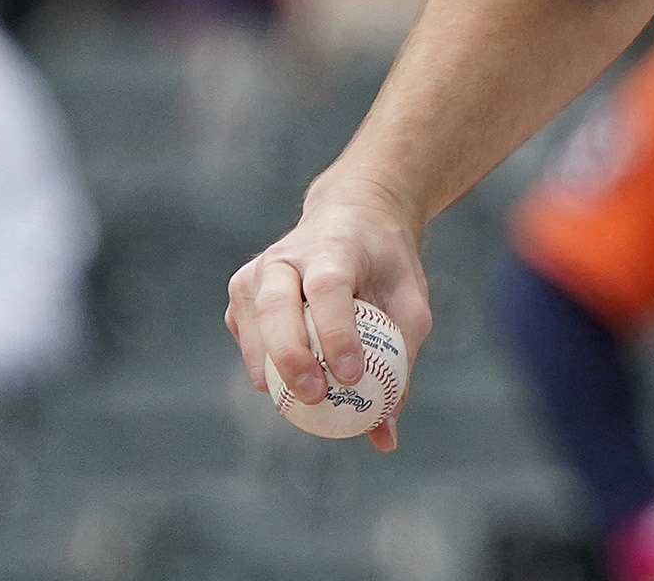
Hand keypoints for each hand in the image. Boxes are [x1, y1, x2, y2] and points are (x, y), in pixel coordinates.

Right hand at [224, 179, 432, 451]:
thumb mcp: (411, 303)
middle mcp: (287, 255)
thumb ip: (401, 364)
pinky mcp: (241, 291)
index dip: (336, 333)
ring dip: (270, 366)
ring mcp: (257, 271)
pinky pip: (246, 333)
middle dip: (291, 357)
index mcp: (335, 247)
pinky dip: (262, 362)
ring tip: (298, 403)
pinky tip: (285, 383)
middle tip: (314, 399)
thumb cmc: (388, 265)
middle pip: (276, 305)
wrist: (354, 214)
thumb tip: (385, 438)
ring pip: (252, 322)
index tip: (352, 376)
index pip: (329, 288)